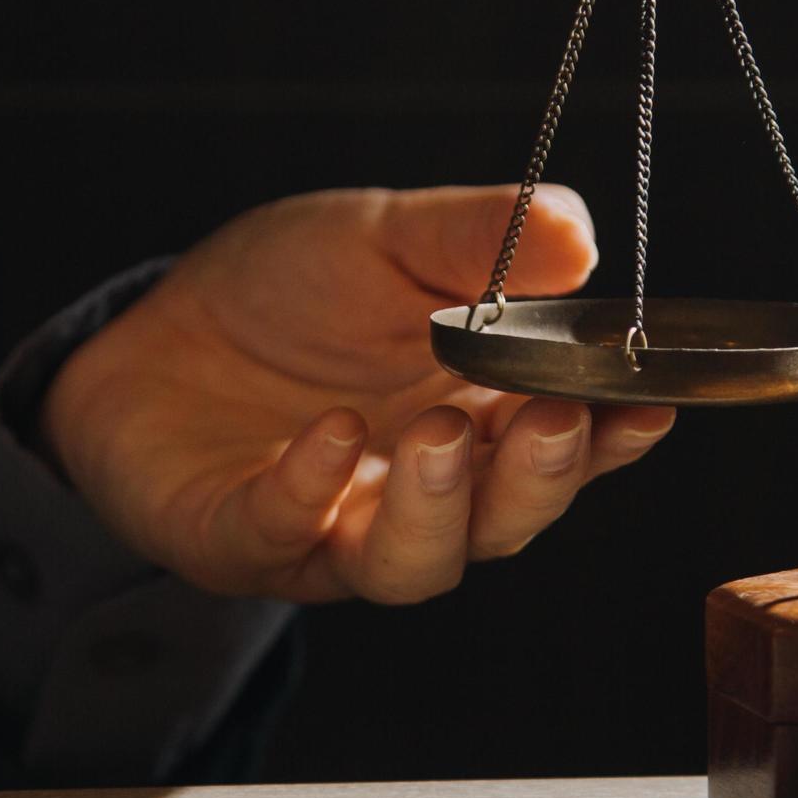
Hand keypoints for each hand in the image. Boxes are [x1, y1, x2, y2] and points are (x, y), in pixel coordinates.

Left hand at [40, 184, 672, 603]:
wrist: (149, 328)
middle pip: (503, 521)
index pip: (568, 445)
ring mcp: (333, 529)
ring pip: (410, 564)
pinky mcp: (239, 539)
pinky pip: (284, 535)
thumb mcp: (385, 236)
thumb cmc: (285, 292)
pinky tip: (331, 434)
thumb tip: (575, 233)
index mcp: (478, 420)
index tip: (649, 403)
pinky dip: (312, 488)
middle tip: (554, 421)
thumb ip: (476, 238)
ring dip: (438, 509)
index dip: (613, 436)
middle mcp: (420, 494)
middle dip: (539, 481)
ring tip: (440, 434)